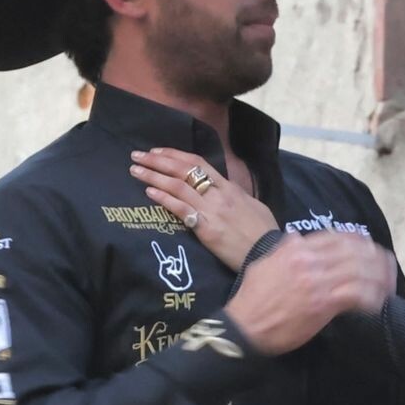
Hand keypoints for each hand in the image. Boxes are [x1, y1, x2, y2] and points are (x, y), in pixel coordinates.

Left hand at [129, 147, 276, 270]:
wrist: (269, 253)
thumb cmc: (264, 232)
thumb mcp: (253, 206)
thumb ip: (235, 195)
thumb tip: (224, 188)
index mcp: (229, 187)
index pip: (198, 163)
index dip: (175, 155)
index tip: (157, 151)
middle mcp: (218, 194)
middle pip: (183, 170)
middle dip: (157, 160)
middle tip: (137, 155)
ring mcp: (212, 210)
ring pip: (178, 186)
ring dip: (153, 176)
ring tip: (135, 171)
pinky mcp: (206, 228)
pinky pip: (181, 209)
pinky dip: (164, 198)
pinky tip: (149, 193)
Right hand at [224, 233, 395, 355]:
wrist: (244, 327)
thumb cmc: (253, 299)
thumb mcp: (265, 263)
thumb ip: (284, 249)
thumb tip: (297, 238)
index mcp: (297, 247)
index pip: (340, 236)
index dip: (362, 244)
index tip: (372, 253)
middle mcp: (310, 258)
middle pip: (356, 250)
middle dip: (377, 260)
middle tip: (387, 272)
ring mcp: (318, 280)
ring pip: (362, 270)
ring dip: (380, 280)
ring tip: (388, 289)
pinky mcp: (323, 302)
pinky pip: (358, 294)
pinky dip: (372, 298)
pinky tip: (378, 304)